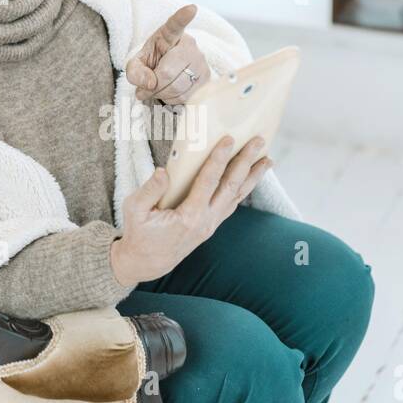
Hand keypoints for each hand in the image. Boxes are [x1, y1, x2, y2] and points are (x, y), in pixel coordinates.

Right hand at [110, 135, 272, 285]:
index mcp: (189, 216)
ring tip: (267, 160)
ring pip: (237, 196)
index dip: (219, 159)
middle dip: (246, 162)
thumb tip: (163, 171)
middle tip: (259, 141)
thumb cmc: (138, 234)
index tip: (229, 140)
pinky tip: (249, 178)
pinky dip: (243, 189)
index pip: (209, 181)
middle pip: (232, 186)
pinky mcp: (210, 226)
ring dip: (252, 177)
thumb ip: (150, 190)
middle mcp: (206, 221)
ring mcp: (211, 224)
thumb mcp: (135, 210)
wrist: (144, 262)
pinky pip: (231, 204)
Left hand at [125, 4, 211, 104]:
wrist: (168, 73)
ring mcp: (202, 62)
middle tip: (147, 86)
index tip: (191, 8)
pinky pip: (187, 98)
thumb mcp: (137, 64)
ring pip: (178, 89)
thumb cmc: (152, 64)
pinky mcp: (207, 79)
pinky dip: (174, 101)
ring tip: (159, 88)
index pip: (176, 25)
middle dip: (153, 86)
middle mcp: (190, 46)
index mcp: (170, 35)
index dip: (183, 17)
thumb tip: (150, 83)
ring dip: (162, 95)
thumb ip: (135, 72)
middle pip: (167, 74)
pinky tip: (171, 93)